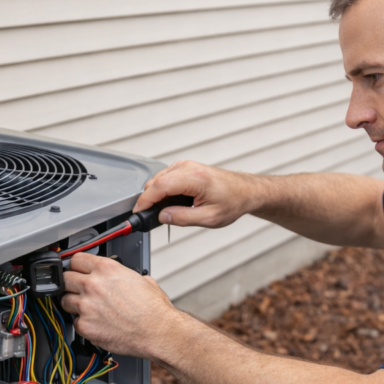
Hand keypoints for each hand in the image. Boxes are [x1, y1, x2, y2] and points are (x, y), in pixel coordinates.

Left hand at [61, 253, 184, 358]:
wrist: (158, 332)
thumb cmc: (154, 309)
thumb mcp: (142, 279)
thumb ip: (123, 275)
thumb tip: (121, 277)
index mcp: (106, 269)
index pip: (76, 259)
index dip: (77, 266)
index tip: (77, 270)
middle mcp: (93, 285)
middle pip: (66, 278)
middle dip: (72, 284)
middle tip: (80, 290)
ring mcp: (86, 306)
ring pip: (65, 301)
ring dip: (74, 304)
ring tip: (88, 308)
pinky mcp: (85, 326)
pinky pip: (75, 322)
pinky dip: (84, 324)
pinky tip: (96, 323)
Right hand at [132, 160, 257, 228]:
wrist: (245, 191)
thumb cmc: (233, 202)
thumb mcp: (208, 218)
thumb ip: (182, 218)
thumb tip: (161, 216)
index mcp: (194, 178)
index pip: (159, 187)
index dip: (145, 201)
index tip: (138, 211)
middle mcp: (188, 167)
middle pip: (155, 181)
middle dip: (149, 199)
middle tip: (150, 216)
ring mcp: (186, 165)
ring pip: (159, 178)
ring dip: (156, 194)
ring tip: (163, 211)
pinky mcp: (186, 167)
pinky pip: (166, 177)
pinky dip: (162, 189)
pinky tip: (170, 201)